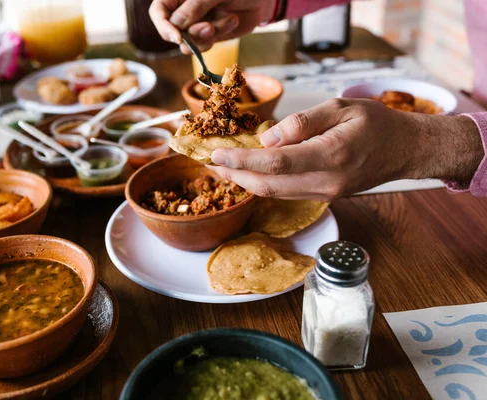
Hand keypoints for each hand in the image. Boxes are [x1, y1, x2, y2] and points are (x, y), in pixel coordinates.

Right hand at [149, 0, 274, 53]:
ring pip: (189, 43)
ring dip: (208, 36)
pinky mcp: (210, 34)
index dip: (164, 26)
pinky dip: (220, 35)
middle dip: (191, 34)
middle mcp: (184, 10)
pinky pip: (205, 45)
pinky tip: (232, 21)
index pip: (158, 12)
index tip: (177, 37)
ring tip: (228, 20)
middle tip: (209, 28)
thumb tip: (175, 26)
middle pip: (172, 32)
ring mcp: (196, 23)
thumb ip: (194, 7)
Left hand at [207, 99, 482, 199]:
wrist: (406, 150)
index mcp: (331, 155)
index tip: (218, 156)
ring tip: (225, 170)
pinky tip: (253, 175)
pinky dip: (266, 185)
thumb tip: (267, 140)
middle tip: (213, 165)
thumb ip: (302, 123)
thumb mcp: (340, 107)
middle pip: (270, 185)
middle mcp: (327, 181)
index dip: (242, 162)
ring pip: (277, 193)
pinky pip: (288, 194)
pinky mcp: (327, 197)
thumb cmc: (376, 123)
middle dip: (237, 177)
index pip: (275, 163)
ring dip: (248, 183)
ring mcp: (327, 194)